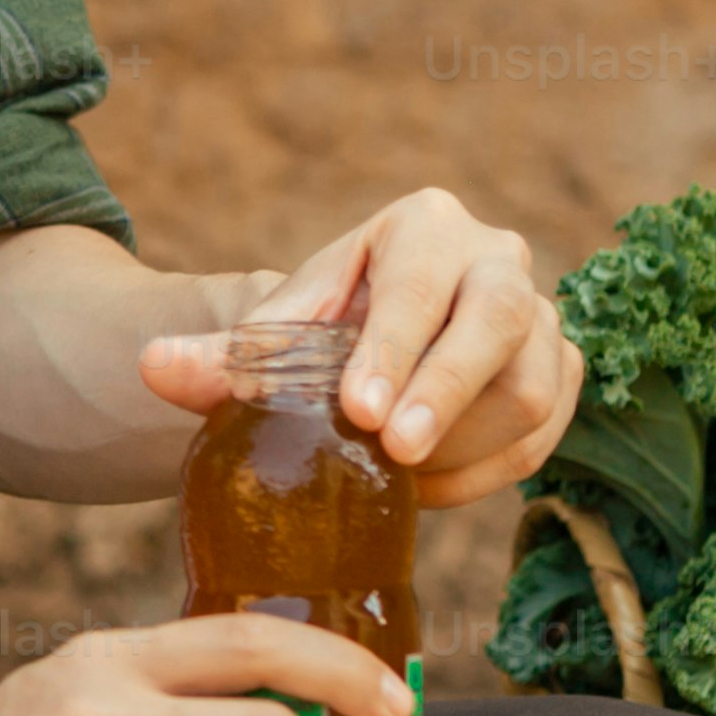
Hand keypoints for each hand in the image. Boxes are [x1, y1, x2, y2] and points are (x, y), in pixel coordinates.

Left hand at [139, 185, 582, 500]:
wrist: (374, 343)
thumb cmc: (326, 328)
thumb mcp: (277, 331)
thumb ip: (220, 354)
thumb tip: (154, 367)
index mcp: (427, 224)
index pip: (420, 283)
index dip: (395, 348)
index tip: (360, 411)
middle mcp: (499, 257)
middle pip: (501, 320)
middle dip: (448, 391)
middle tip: (396, 452)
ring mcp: (542, 316)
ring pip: (531, 386)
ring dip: (465, 444)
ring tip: (400, 478)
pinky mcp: (560, 374)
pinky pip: (545, 435)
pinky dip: (490, 472)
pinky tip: (432, 491)